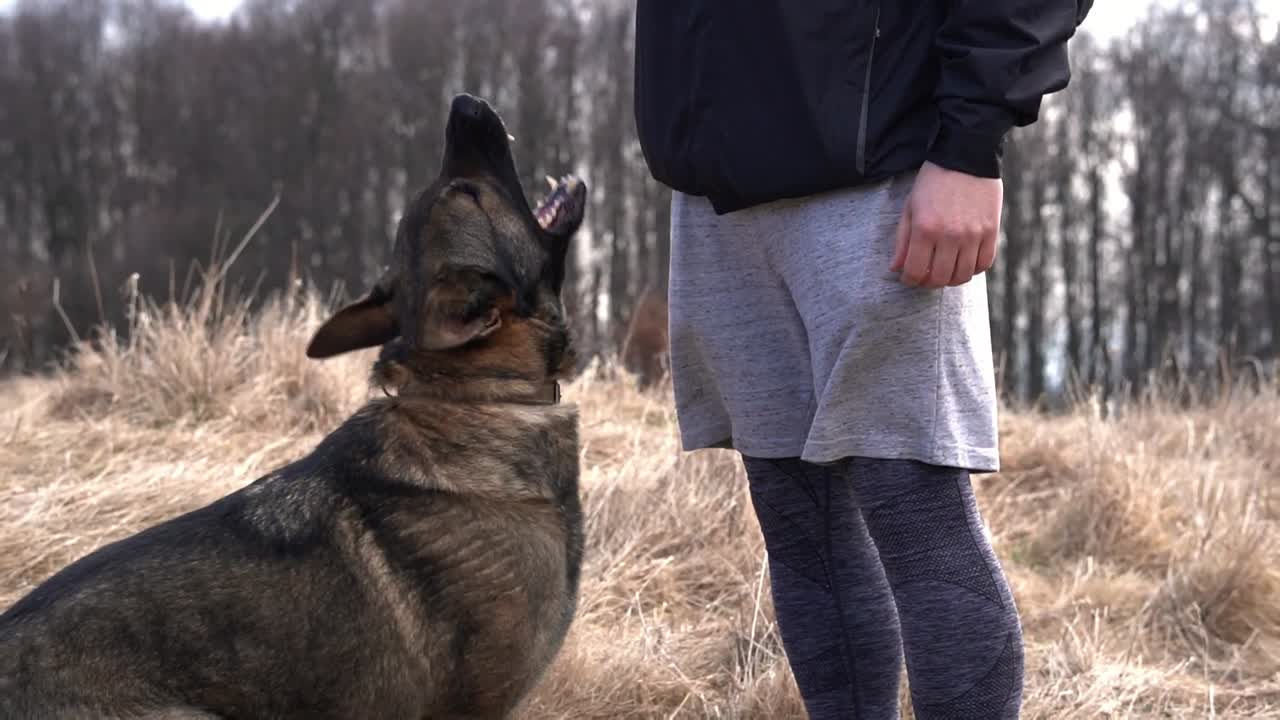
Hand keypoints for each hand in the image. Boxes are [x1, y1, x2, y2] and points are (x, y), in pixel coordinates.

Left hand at [890, 161, 1001, 287]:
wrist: (966, 157)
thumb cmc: (932, 182)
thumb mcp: (910, 208)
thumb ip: (902, 241)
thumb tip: (895, 268)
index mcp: (925, 229)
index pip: (916, 272)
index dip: (910, 280)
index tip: (909, 277)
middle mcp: (950, 235)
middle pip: (940, 278)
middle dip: (929, 282)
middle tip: (926, 275)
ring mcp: (973, 235)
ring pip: (962, 276)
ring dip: (951, 279)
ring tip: (945, 270)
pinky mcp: (991, 231)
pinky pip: (983, 264)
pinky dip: (972, 269)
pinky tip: (963, 261)